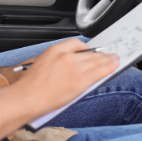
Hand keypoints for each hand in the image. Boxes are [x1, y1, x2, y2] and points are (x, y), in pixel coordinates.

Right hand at [0, 38, 118, 138]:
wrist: (27, 98)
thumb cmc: (29, 86)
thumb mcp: (40, 63)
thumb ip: (56, 61)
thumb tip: (69, 65)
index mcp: (55, 50)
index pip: (76, 43)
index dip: (87, 48)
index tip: (91, 51)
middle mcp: (67, 56)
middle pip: (89, 52)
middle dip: (101, 54)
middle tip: (109, 55)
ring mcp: (75, 68)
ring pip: (96, 61)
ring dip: (108, 60)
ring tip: (115, 60)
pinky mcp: (81, 81)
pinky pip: (99, 72)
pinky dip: (109, 68)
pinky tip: (114, 66)